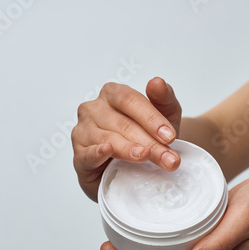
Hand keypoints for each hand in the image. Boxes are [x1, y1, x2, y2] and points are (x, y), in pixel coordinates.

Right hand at [71, 78, 181, 200]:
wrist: (138, 168)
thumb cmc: (150, 136)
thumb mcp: (165, 116)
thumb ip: (164, 98)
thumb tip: (157, 82)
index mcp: (113, 94)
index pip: (130, 100)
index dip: (151, 119)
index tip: (170, 136)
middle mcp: (94, 109)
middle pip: (124, 124)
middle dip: (150, 143)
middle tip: (168, 158)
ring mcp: (83, 131)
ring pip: (108, 139)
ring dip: (130, 151)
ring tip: (147, 158)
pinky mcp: (79, 156)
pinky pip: (87, 153)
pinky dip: (96, 153)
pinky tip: (107, 151)